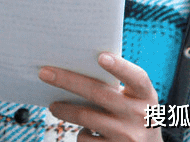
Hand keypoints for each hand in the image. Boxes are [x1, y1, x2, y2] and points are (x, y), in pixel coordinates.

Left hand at [38, 53, 161, 141]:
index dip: (120, 67)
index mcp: (145, 96)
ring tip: (53, 106)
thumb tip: (73, 71)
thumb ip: (116, 88)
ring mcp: (127, 136)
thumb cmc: (134, 117)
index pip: (137, 78)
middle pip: (98, 93)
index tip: (101, 57)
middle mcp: (139, 115)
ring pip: (85, 116)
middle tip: (44, 73)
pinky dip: (80, 133)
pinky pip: (85, 139)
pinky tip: (83, 131)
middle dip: (67, 81)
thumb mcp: (136, 102)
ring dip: (64, 109)